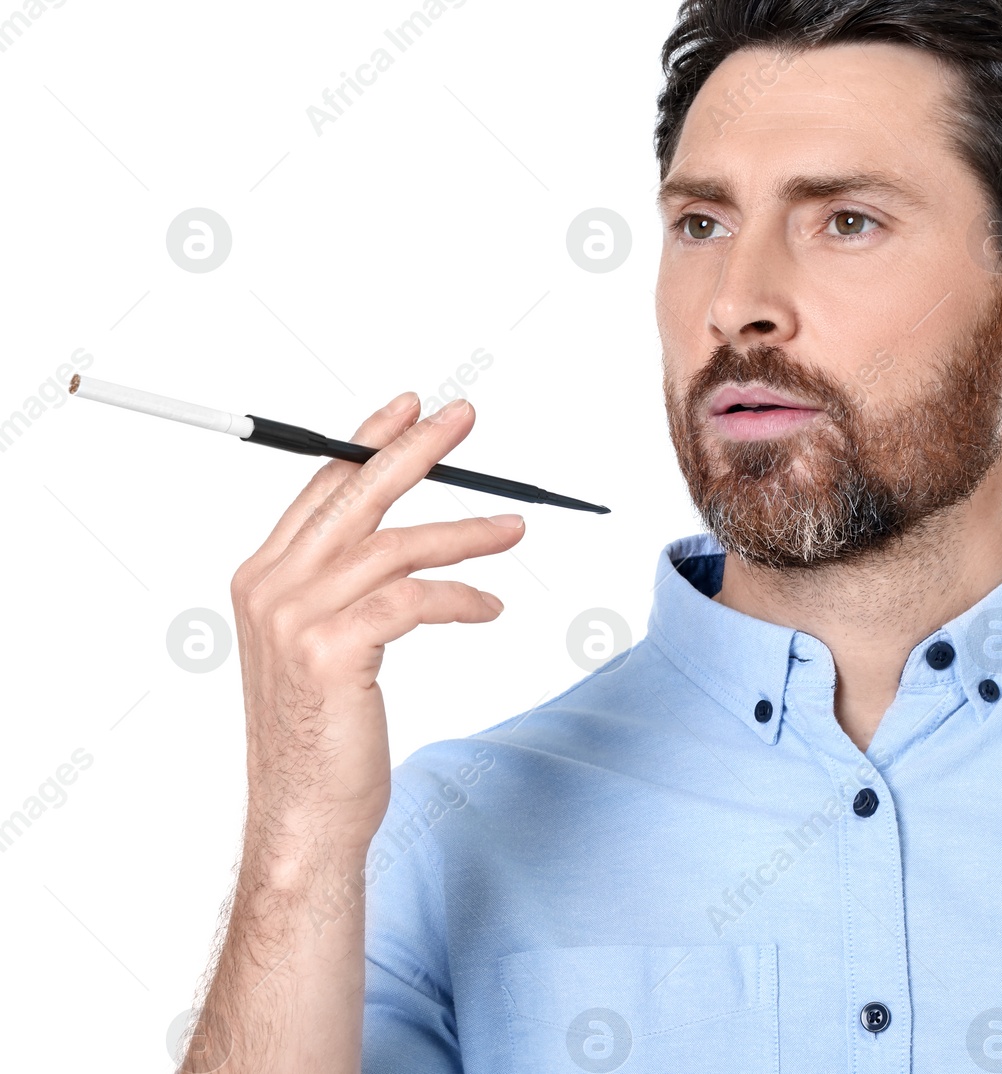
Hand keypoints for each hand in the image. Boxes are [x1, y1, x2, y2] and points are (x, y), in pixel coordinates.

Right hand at [228, 392, 524, 867]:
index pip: (321, 488)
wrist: (305, 816)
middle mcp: (269, 589)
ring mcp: (295, 619)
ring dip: (465, 533)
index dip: (366, 442)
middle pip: (355, 494)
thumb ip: (343, 586)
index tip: (409, 410)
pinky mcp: (333, 651)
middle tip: (464, 417)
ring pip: (395, 545)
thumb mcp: (322, 646)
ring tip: (514, 529)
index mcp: (261, 578)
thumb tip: (395, 538)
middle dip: (414, 448)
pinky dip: (461, 596)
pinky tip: (490, 606)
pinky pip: (414, 599)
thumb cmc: (322, 734)